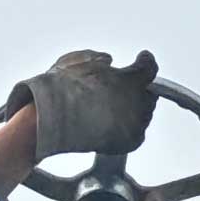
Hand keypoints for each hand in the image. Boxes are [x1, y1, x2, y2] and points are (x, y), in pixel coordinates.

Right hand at [7, 48, 158, 158]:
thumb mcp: (78, 61)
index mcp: (132, 79)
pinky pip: (137, 132)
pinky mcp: (131, 142)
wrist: (50, 121)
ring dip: (134, 108)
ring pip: (144, 113)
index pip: (149, 67)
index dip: (144, 61)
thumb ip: (98, 59)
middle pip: (148, 93)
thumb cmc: (60, 90)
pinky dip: (129, 127)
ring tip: (115, 106)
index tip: (142, 58)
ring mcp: (136, 124)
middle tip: (125, 86)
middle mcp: (139, 103)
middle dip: (139, 88)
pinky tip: (113, 122)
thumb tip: (107, 62)